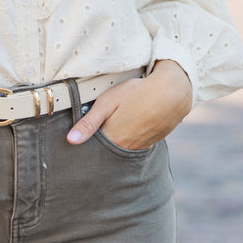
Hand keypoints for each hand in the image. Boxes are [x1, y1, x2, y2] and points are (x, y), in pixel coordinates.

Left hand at [66, 59, 192, 147]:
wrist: (172, 93)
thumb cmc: (137, 94)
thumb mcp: (107, 103)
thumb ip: (89, 122)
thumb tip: (71, 140)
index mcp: (113, 140)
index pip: (93, 149)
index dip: (87, 141)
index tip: (82, 135)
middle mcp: (127, 148)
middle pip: (107, 149)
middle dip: (102, 140)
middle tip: (104, 122)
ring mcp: (141, 146)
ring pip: (122, 147)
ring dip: (117, 138)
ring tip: (119, 120)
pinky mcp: (152, 141)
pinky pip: (136, 143)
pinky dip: (131, 136)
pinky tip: (132, 122)